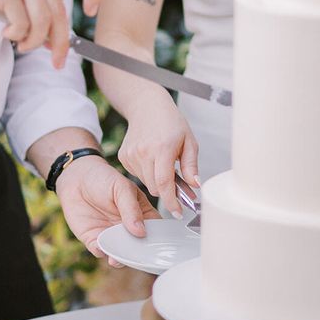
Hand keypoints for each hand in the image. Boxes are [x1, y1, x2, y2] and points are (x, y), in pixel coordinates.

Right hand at [0, 0, 99, 67]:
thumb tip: (55, 40)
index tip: (90, 11)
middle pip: (60, 12)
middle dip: (60, 43)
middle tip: (57, 61)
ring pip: (42, 22)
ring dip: (34, 42)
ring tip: (23, 44)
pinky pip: (21, 24)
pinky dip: (17, 35)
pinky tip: (8, 32)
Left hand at [55, 155, 159, 264]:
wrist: (76, 178)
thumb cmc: (103, 178)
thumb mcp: (122, 187)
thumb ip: (131, 208)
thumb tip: (141, 232)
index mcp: (142, 215)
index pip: (155, 231)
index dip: (160, 240)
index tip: (160, 247)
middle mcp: (128, 229)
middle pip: (139, 247)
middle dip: (138, 254)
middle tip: (137, 256)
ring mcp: (112, 236)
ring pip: (120, 253)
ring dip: (120, 258)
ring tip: (118, 258)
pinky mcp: (94, 240)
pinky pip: (100, 251)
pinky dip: (101, 252)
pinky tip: (101, 248)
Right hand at [117, 89, 198, 214]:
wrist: (147, 106)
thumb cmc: (171, 122)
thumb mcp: (189, 141)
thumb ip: (191, 165)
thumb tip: (195, 185)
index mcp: (162, 148)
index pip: (165, 183)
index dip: (171, 201)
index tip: (177, 212)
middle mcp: (144, 152)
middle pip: (155, 187)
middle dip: (168, 191)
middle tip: (179, 184)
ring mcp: (131, 155)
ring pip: (146, 183)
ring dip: (157, 181)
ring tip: (164, 165)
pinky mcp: (123, 156)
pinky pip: (137, 175)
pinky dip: (147, 173)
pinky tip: (152, 159)